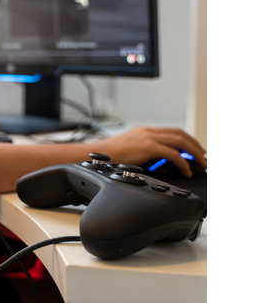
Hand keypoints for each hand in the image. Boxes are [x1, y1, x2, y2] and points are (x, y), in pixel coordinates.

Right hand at [92, 127, 206, 177]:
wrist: (98, 155)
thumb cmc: (110, 156)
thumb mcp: (131, 150)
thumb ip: (145, 153)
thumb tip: (159, 163)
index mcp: (145, 131)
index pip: (173, 132)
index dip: (188, 140)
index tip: (196, 150)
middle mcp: (148, 131)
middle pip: (180, 134)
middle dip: (196, 146)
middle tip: (204, 157)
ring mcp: (148, 137)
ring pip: (180, 141)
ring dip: (194, 152)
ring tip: (201, 163)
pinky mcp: (147, 146)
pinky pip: (172, 154)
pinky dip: (182, 163)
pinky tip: (185, 171)